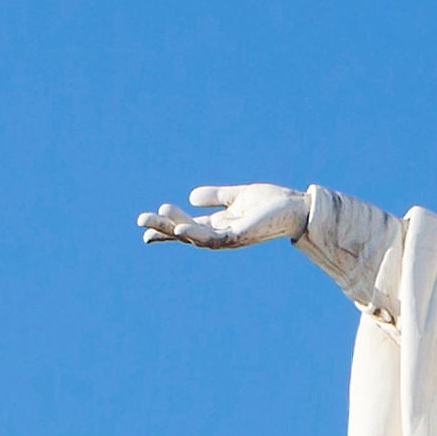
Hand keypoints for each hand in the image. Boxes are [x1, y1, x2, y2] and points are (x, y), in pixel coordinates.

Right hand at [140, 184, 309, 249]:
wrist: (296, 208)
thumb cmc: (271, 203)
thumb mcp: (237, 196)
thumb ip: (216, 196)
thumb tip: (191, 197)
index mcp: (217, 224)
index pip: (185, 227)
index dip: (165, 228)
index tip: (143, 228)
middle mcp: (219, 234)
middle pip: (184, 233)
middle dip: (162, 228)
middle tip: (139, 221)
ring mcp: (228, 237)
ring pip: (194, 236)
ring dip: (174, 227)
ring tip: (157, 215)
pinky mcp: (238, 235)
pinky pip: (212, 238)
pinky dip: (196, 234)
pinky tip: (181, 228)